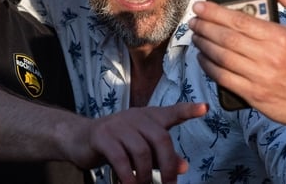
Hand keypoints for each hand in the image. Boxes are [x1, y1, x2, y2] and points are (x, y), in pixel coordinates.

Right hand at [65, 103, 206, 183]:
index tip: (205, 108)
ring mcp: (118, 124)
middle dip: (168, 165)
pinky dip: (128, 176)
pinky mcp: (102, 136)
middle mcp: (136, 117)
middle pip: (160, 138)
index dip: (188, 109)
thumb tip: (184, 167)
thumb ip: (163, 157)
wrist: (80, 138)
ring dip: (146, 176)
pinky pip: (120, 158)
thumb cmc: (117, 144)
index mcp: (149, 117)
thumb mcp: (142, 149)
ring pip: (141, 151)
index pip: (172, 112)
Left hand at [190, 0, 285, 139]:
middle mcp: (268, 56)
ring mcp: (259, 76)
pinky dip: (209, 66)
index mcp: (279, 36)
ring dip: (203, 45)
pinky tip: (202, 58)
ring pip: (221, 56)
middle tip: (193, 20)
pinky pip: (223, 78)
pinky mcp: (252, 94)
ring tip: (195, 36)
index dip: (215, 12)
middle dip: (204, 26)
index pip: (238, 20)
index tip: (201, 6)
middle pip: (226, 37)